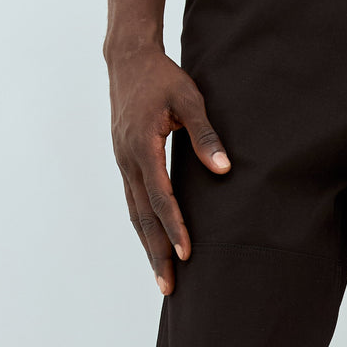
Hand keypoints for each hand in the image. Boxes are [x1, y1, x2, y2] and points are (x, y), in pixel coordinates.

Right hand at [108, 47, 230, 294]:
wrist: (127, 59)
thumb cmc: (163, 77)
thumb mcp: (189, 99)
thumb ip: (206, 134)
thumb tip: (223, 169)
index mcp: (143, 147)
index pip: (161, 198)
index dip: (175, 228)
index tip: (187, 254)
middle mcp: (127, 161)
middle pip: (143, 218)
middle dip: (156, 254)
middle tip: (169, 287)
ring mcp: (122, 163)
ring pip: (135, 214)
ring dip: (147, 247)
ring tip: (161, 277)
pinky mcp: (124, 162)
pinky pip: (133, 202)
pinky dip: (143, 228)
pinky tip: (153, 244)